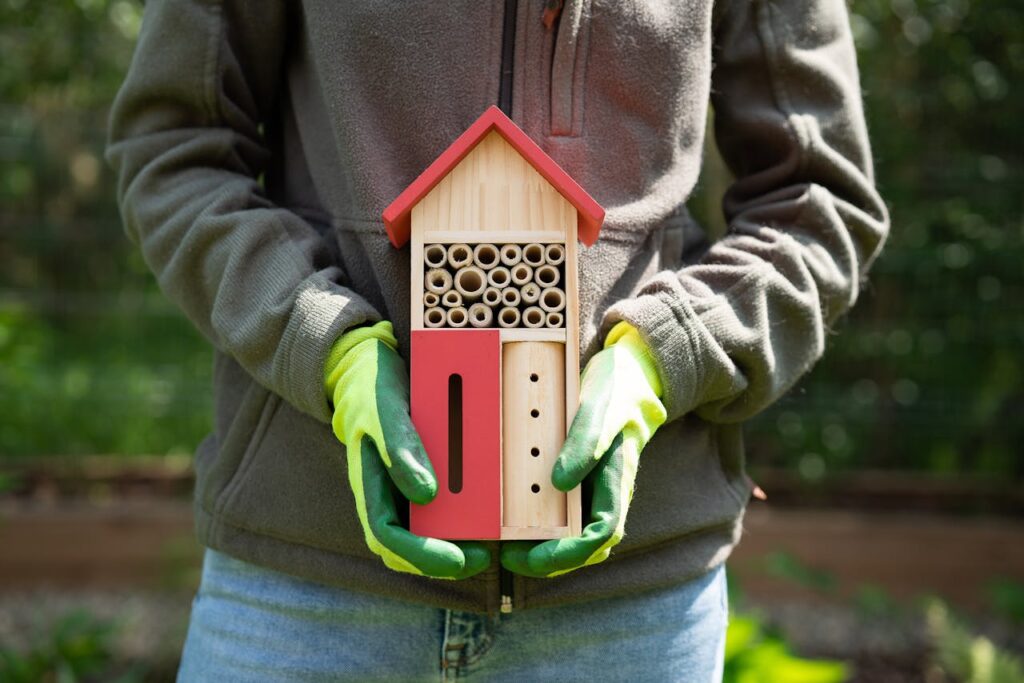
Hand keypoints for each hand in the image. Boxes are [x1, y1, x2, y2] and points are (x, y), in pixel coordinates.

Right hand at [325, 321, 490, 578]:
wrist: (369, 370)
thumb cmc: (372, 391)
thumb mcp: (383, 412)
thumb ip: (400, 449)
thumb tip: (427, 495)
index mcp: (370, 487)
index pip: (389, 538)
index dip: (422, 556)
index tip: (458, 561)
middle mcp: (388, 497)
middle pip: (410, 550)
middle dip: (446, 561)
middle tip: (486, 557)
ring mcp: (405, 491)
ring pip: (428, 535)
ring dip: (458, 544)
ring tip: (495, 544)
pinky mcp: (425, 479)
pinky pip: (444, 509)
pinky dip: (467, 517)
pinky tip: (496, 512)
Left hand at [501, 322, 666, 577]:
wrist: (628, 381)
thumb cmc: (617, 394)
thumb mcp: (602, 409)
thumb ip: (586, 443)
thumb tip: (559, 482)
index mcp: (617, 483)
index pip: (600, 535)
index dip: (567, 554)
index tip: (533, 557)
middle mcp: (606, 495)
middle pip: (584, 549)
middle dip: (547, 561)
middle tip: (507, 558)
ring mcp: (593, 492)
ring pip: (573, 539)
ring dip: (541, 551)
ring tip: (503, 548)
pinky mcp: (579, 485)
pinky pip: (561, 518)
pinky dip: (537, 528)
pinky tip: (508, 522)